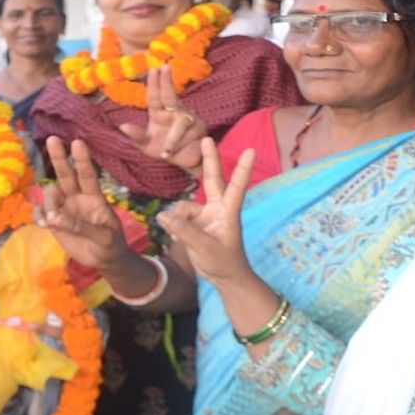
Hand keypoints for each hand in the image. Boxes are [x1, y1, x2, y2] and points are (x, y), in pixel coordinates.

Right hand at [37, 136, 129, 269]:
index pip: (88, 175)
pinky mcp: (54, 221)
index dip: (82, 159)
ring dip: (48, 204)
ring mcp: (64, 208)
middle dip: (59, 157)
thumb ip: (81, 227)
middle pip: (66, 174)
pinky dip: (38, 215)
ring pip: (50, 194)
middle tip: (52, 139)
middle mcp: (78, 198)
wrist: (105, 260)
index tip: (77, 142)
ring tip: (51, 220)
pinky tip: (44, 225)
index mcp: (94, 197)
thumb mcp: (104, 238)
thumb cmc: (110, 244)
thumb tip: (54, 218)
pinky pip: (40, 213)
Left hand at [119, 65, 207, 172]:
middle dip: (167, 82)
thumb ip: (136, 135)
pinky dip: (182, 145)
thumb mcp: (146, 145)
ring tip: (166, 153)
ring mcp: (187, 117)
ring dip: (173, 139)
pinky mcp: (199, 127)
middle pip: (170, 95)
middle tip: (165, 67)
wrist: (182, 162)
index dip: (154, 83)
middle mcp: (173, 111)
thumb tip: (123, 126)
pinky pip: (190, 134)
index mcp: (158, 112)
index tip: (153, 69)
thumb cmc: (162, 150)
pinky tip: (176, 153)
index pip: (155, 96)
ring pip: (180, 123)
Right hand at [157, 139, 255, 282]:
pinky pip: (177, 218)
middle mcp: (217, 208)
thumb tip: (164, 215)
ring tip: (183, 238)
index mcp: (228, 212)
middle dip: (210, 159)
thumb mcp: (204, 247)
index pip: (237, 187)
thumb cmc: (224, 261)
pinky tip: (176, 238)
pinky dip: (174, 226)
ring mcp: (204, 215)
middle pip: (212, 179)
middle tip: (207, 138)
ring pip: (184, 207)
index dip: (242, 169)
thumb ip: (184, 230)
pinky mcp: (193, 224)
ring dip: (179, 219)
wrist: (224, 277)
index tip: (251, 150)